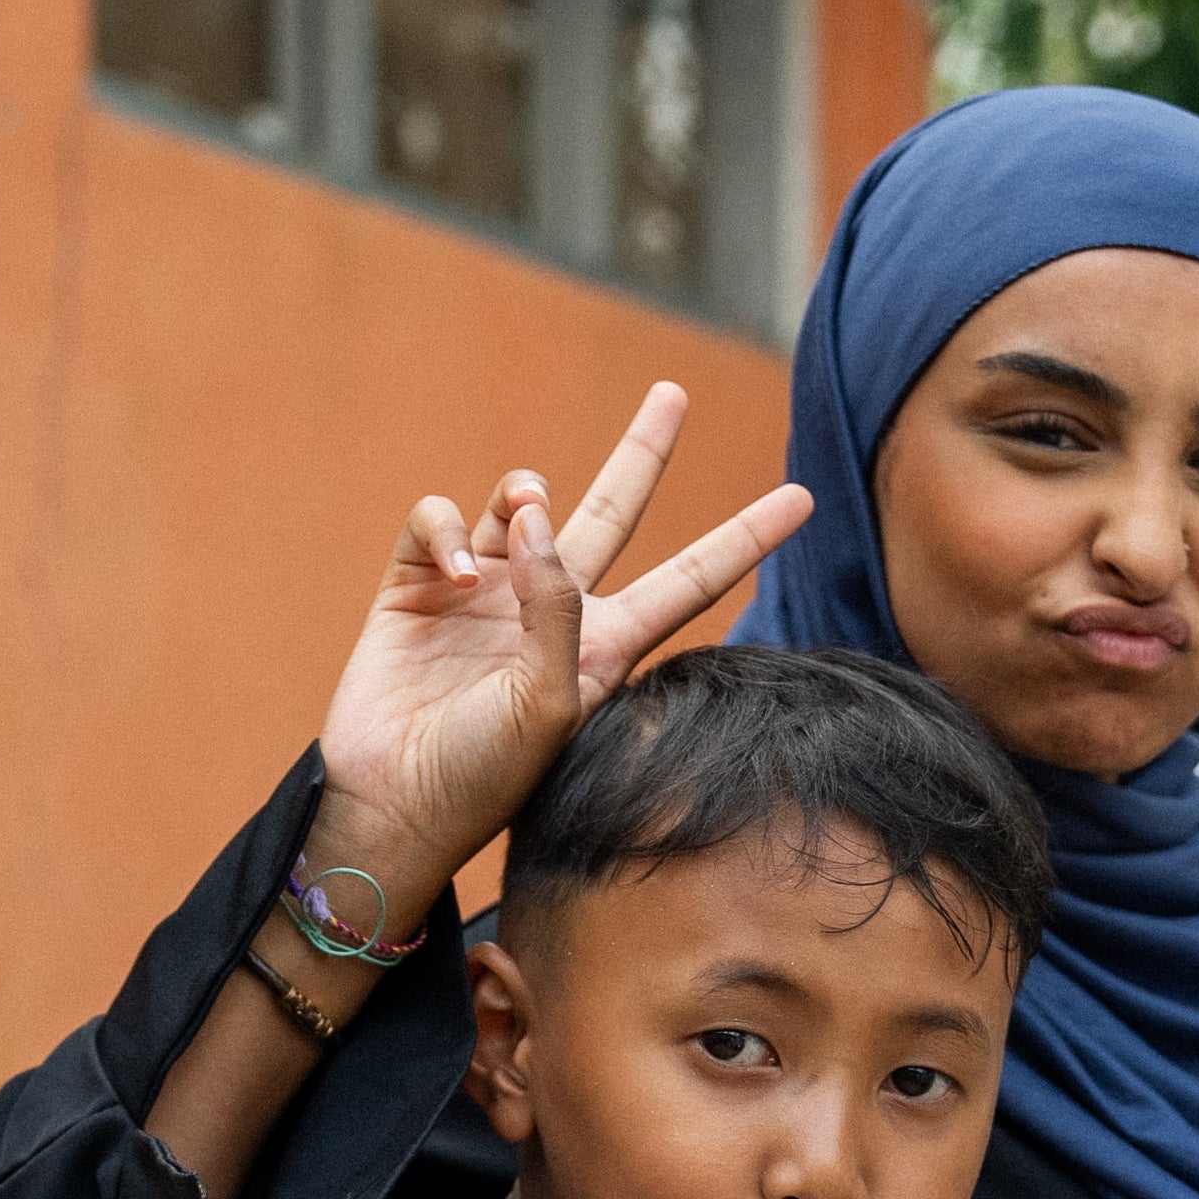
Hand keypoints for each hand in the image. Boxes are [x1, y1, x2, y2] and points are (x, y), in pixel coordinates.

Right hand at [311, 384, 810, 912]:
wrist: (393, 804)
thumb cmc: (483, 778)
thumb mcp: (548, 705)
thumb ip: (557, 608)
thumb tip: (537, 516)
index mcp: (604, 647)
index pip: (691, 579)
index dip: (745, 539)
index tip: (805, 499)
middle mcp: (550, 610)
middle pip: (612, 512)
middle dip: (642, 452)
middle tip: (674, 394)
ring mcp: (483, 593)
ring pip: (519, 502)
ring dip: (524, 493)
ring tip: (525, 515)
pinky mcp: (418, 586)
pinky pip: (439, 520)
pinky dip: (446, 529)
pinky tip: (453, 576)